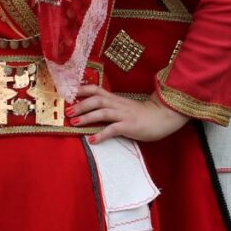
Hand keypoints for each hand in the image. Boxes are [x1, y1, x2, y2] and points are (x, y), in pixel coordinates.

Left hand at [66, 85, 188, 143]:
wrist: (164, 117)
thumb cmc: (144, 114)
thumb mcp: (125, 108)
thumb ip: (112, 108)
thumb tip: (94, 112)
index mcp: (116, 99)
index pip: (97, 90)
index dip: (82, 90)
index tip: (69, 93)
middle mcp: (118, 105)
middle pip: (97, 99)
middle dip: (81, 104)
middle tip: (67, 110)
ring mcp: (124, 115)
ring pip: (102, 112)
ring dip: (87, 117)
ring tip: (74, 122)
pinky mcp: (130, 126)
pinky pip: (114, 129)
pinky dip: (102, 134)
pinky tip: (92, 140)